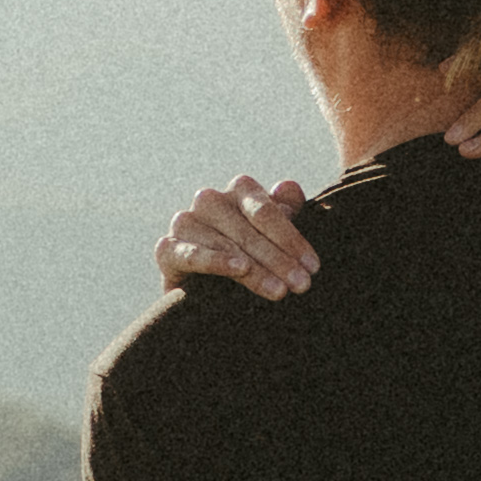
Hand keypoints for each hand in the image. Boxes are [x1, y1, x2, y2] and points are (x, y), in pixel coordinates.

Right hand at [155, 175, 322, 302]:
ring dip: (256, 270)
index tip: (313, 266)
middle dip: (280, 259)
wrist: (206, 291)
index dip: (292, 239)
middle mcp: (210, 200)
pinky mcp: (167, 248)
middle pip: (249, 229)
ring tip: (280, 291)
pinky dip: (216, 260)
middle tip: (302, 285)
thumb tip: (290, 188)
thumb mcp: (273, 234)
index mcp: (239, 190)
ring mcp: (186, 222)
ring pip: (227, 244)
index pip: (266, 211)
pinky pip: (192, 253)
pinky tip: (239, 268)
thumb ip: (286, 211)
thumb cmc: (250, 256)